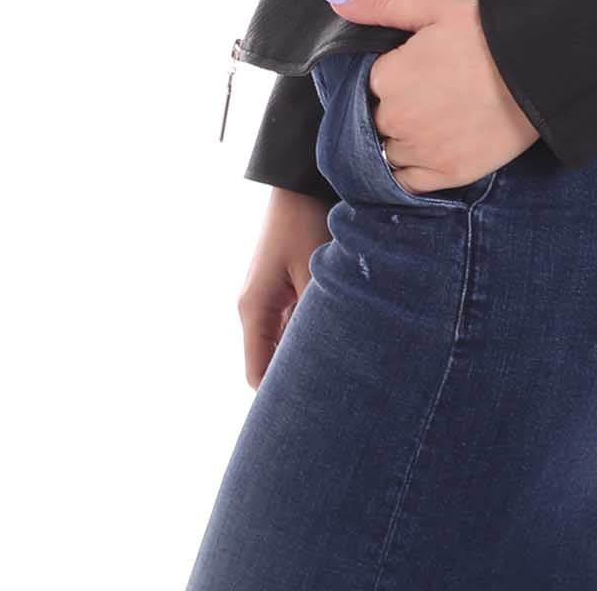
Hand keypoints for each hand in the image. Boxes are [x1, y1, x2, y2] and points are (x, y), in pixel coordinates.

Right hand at [237, 186, 331, 389]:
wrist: (299, 178)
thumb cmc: (307, 222)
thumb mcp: (316, 273)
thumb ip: (318, 319)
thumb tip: (329, 361)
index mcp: (254, 310)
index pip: (257, 375)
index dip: (278, 400)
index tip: (309, 418)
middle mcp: (254, 308)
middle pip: (270, 362)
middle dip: (296, 380)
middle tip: (333, 403)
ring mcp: (267, 296)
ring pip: (284, 343)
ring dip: (306, 354)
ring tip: (342, 373)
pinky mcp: (281, 285)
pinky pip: (291, 322)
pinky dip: (309, 333)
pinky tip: (339, 337)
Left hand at [315, 0, 539, 194]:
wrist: (538, 70)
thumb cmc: (485, 34)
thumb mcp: (432, 8)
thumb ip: (379, 6)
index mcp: (387, 77)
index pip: (368, 84)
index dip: (390, 76)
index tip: (414, 69)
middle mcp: (396, 119)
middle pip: (376, 119)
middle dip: (393, 107)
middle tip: (429, 92)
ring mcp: (421, 151)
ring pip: (389, 151)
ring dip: (400, 139)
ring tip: (433, 119)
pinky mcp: (446, 174)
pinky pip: (407, 183)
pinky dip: (409, 171)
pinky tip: (427, 151)